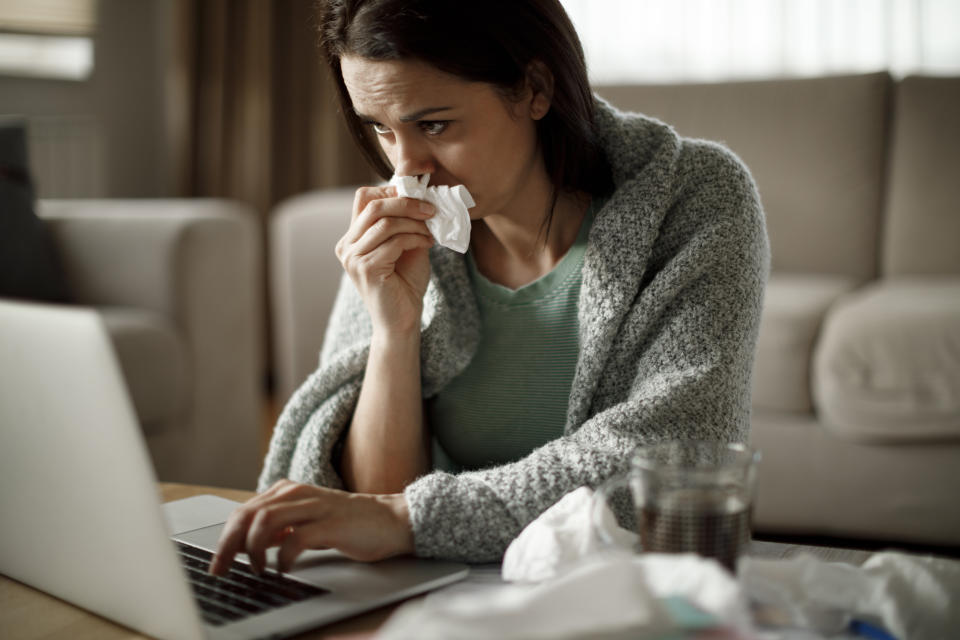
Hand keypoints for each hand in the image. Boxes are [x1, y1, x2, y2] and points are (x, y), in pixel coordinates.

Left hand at [208, 480, 414, 575]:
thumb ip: (280, 528)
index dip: (224, 539)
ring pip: (265, 522)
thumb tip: (248, 545)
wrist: (391, 520)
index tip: (217, 563)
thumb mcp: (307, 522)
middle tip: (223, 569)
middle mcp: (297, 494)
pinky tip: (283, 568)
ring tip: (258, 569)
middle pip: (248, 515)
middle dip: (229, 545)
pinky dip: (282, 557)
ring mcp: (314, 507)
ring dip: (253, 550)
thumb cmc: (350, 524)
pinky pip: (295, 539)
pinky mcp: (331, 524)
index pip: (244, 511)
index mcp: (288, 492)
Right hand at [335, 186, 435, 333]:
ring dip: (414, 223)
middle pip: (374, 206)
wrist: (403, 320)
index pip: (364, 198)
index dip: (390, 190)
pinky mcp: (366, 269)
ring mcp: (353, 258)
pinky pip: (393, 241)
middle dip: (406, 203)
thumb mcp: (407, 245)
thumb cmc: (405, 284)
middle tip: (431, 209)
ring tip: (431, 230)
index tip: (418, 195)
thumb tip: (420, 196)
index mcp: (352, 237)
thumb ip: (406, 223)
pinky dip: (415, 238)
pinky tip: (428, 243)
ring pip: (385, 223)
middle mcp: (346, 246)